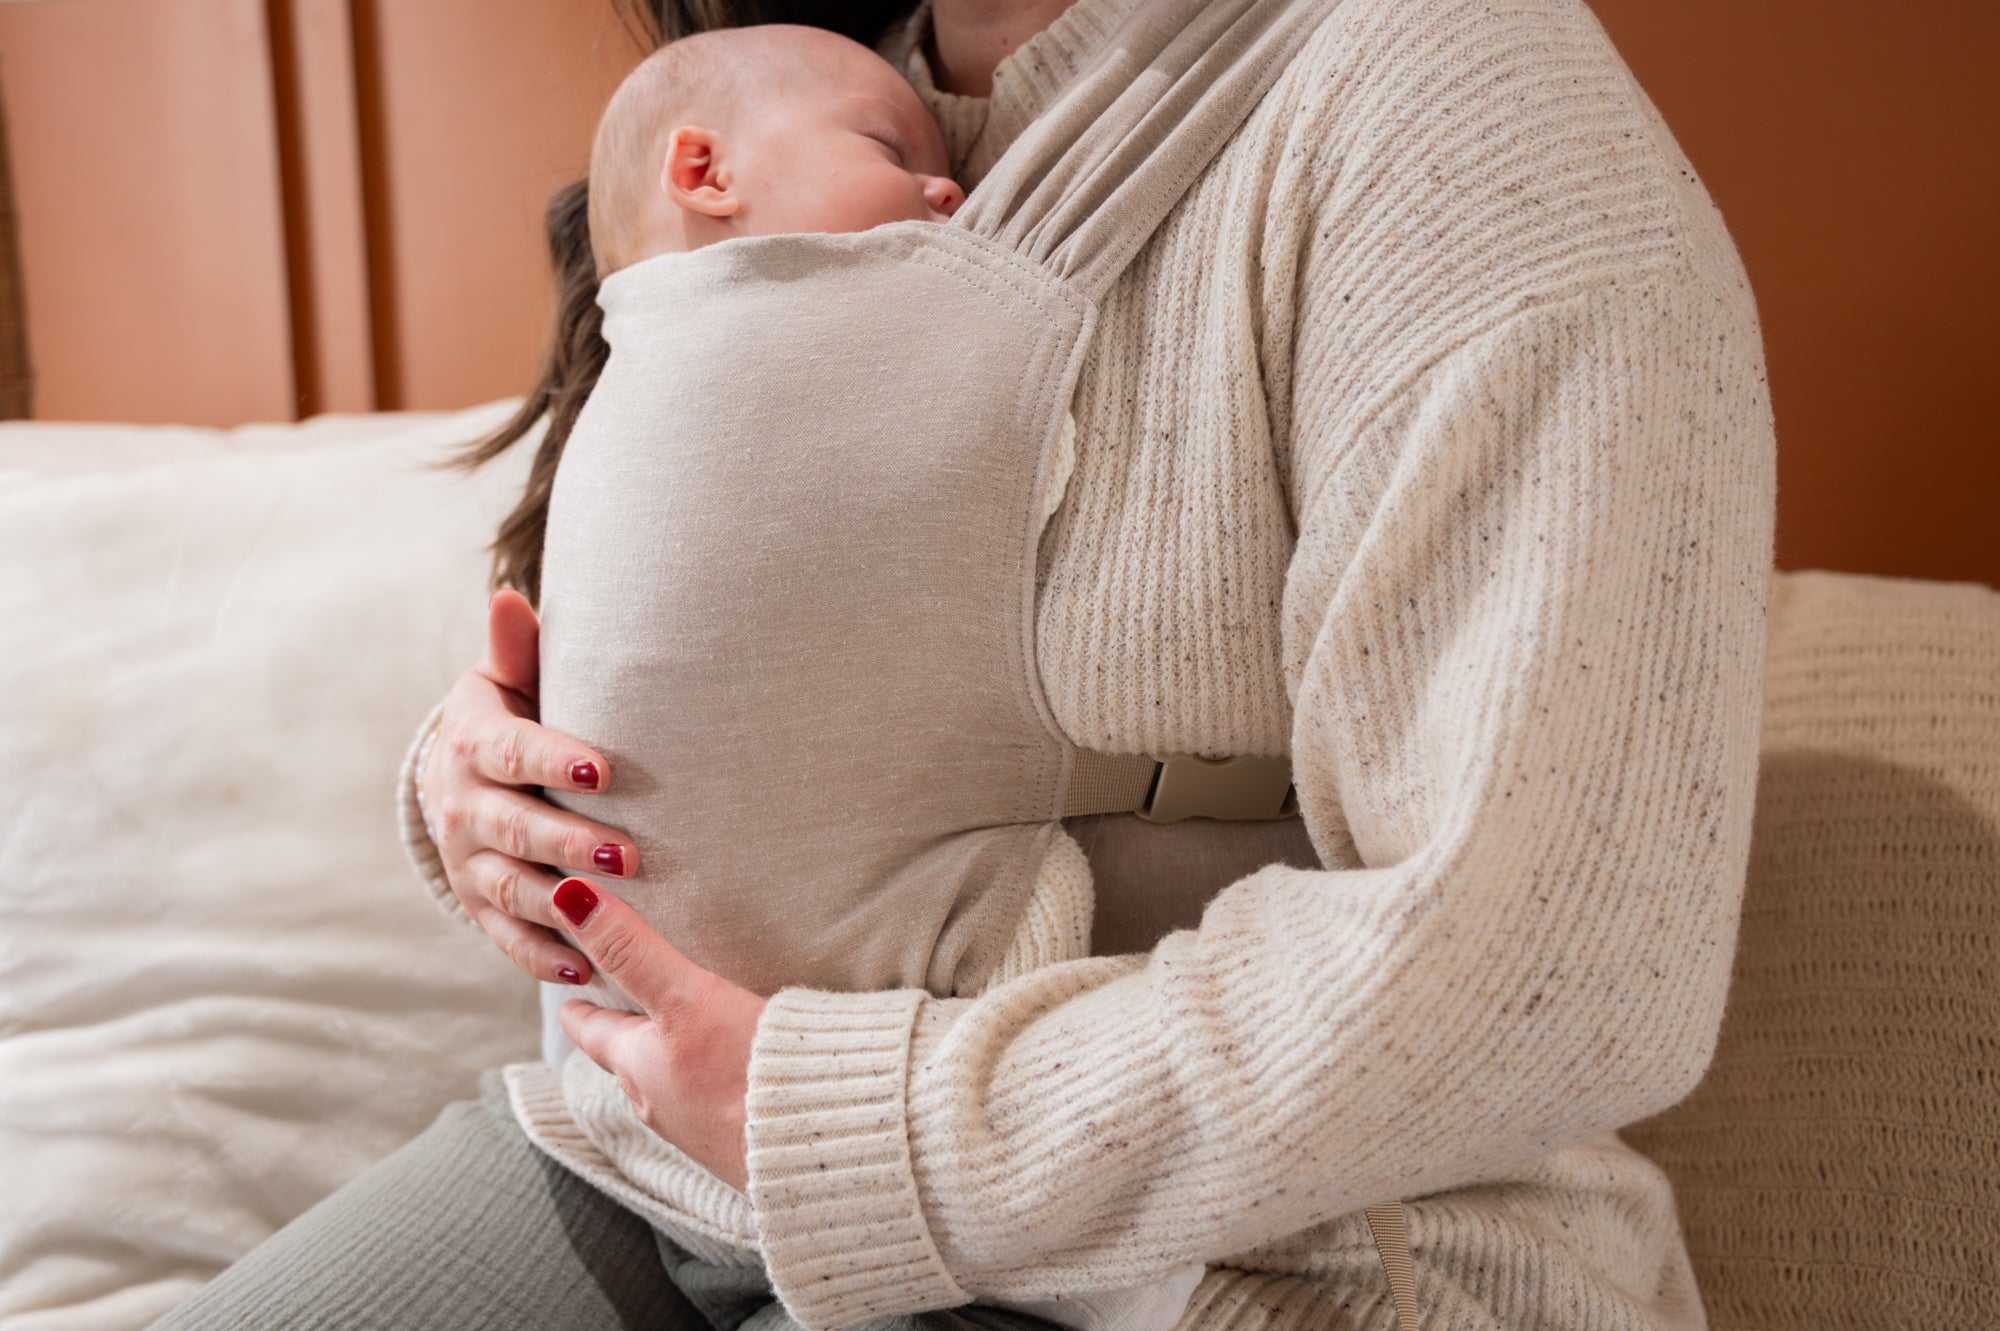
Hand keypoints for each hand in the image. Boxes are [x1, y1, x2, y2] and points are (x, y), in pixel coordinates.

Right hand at [421, 587, 639, 985]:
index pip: (514, 753)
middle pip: (517, 828)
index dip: (555, 760)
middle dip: (570, 842)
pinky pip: (508, 937)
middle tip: (628, 854)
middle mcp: (464, 807)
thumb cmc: (510, 716)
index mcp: (475, 744)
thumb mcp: (507, 680)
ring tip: (612, 913)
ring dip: (562, 905)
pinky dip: (541, 956)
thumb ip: (515, 649)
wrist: (460, 775)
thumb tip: (509, 595)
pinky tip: (583, 967)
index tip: (604, 770)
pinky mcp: (481, 906)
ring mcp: (471, 862)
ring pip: (513, 888)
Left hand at [551, 877, 766, 1190]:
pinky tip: (736, 1069)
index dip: (579, 1005)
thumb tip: (565, 896)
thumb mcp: (684, 999)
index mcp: (636, 1068)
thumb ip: (632, 949)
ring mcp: (700, 1128)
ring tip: (682, 1031)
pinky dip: (710, 1078)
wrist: (825, 1140)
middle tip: (627, 1001)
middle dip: (626, 1029)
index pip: (591, 1031)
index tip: (571, 990)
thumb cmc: (744, 1073)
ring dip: (669, 1057)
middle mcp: (659, 1104)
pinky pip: (712, 1102)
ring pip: (668, 1083)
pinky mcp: (741, 1140)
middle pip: (628, 1059)